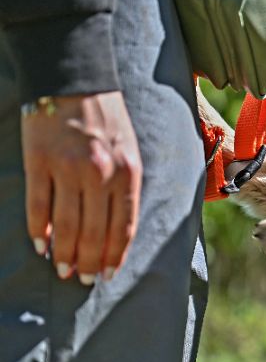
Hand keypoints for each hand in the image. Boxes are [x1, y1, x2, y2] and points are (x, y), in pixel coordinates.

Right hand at [21, 92, 142, 284]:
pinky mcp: (39, 162)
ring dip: (65, 252)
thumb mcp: (130, 151)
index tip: (109, 274)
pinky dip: (39, 229)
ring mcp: (67, 169)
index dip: (115, 254)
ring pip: (67, 224)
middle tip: (84, 280)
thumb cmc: (107, 119)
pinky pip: (39, 205)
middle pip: (95, 232)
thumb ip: (124, 187)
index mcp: (127, 173)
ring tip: (63, 269)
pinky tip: (41, 244)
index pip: (123, 226)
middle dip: (90, 261)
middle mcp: (100, 175)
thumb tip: (116, 228)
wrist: (75, 81)